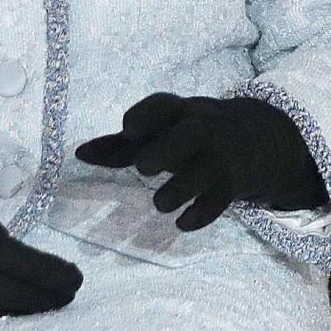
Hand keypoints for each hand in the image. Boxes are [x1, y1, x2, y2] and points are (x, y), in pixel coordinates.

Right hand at [0, 169, 81, 317]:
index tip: (76, 278)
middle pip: (12, 295)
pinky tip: (22, 321)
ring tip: (54, 310)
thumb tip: (30, 266)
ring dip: (30, 316)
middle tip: (71, 297)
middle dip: (48, 299)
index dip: (53, 275)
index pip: (19, 263)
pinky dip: (2, 322)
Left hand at [74, 93, 326, 229]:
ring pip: (203, 172)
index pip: (163, 106)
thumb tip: (79, 154)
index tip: (128, 129)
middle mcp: (203, 130)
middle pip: (190, 135)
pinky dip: (200, 215)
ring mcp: (220, 157)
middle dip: (167, 150)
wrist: (251, 140)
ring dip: (178, 190)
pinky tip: (181, 224)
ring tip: (159, 203)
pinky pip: (219, 201)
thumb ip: (120, 146)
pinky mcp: (232, 184)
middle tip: (144, 167)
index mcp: (179, 112)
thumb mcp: (159, 132)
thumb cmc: (186, 136)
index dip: (146, 115)